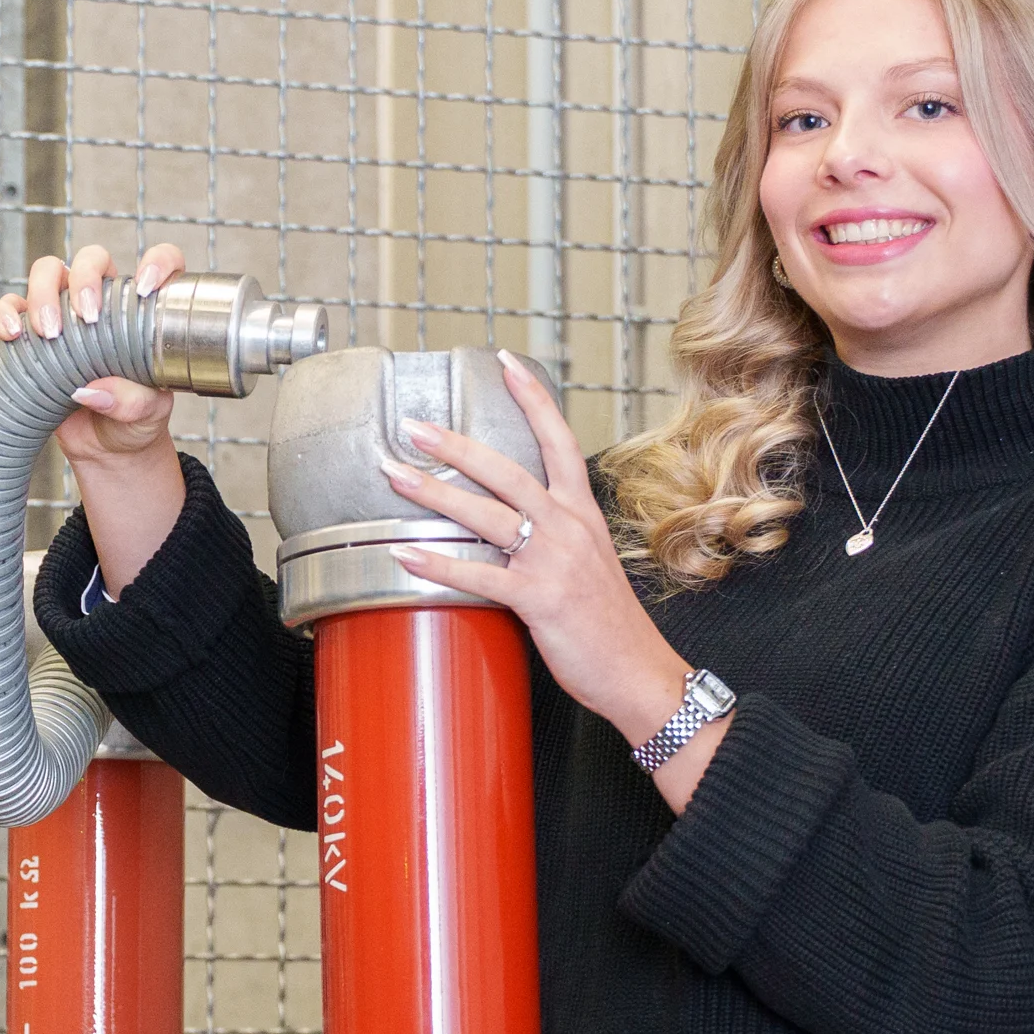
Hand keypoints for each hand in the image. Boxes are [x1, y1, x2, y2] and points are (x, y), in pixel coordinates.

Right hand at [0, 241, 189, 588]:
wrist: (107, 457)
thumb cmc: (140, 430)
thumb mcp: (149, 422)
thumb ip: (138, 404)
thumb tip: (99, 387)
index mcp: (148, 315)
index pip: (158, 267)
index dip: (155, 266)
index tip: (147, 289)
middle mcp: (106, 306)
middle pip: (90, 261)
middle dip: (83, 281)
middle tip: (84, 318)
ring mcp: (65, 318)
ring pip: (46, 275)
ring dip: (40, 294)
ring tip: (44, 333)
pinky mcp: (30, 338)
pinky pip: (10, 311)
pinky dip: (5, 315)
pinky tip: (9, 337)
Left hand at [383, 354, 729, 802]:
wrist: (639, 670)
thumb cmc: (610, 623)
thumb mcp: (588, 564)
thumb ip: (550, 539)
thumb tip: (508, 531)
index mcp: (582, 513)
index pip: (557, 440)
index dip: (532, 399)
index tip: (505, 363)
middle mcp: (568, 527)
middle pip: (506, 469)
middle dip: (455, 445)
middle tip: (413, 426)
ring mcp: (553, 561)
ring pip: (486, 514)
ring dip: (434, 493)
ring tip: (394, 476)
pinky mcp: (539, 598)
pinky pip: (479, 576)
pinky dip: (438, 565)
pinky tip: (405, 556)